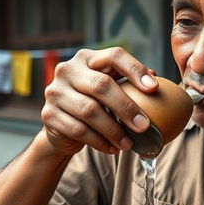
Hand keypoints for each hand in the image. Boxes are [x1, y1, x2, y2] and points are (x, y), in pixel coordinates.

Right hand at [41, 47, 157, 154]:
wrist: (64, 127)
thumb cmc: (95, 104)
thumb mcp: (112, 89)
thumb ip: (129, 83)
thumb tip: (155, 80)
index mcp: (87, 58)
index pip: (114, 55)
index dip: (135, 70)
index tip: (153, 89)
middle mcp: (68, 70)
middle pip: (101, 85)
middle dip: (126, 107)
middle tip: (144, 126)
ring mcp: (55, 92)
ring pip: (89, 111)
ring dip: (113, 130)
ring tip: (128, 144)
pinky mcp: (49, 115)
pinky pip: (78, 130)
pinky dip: (99, 142)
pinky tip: (112, 149)